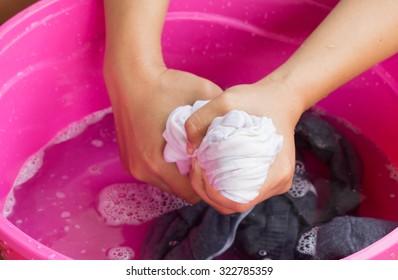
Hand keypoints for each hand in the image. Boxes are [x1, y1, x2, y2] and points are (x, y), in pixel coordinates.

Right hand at [104, 63, 221, 202]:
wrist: (130, 76)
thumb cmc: (166, 85)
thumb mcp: (202, 93)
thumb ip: (222, 114)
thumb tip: (240, 129)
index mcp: (157, 163)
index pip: (190, 193)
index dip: (205, 181)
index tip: (212, 165)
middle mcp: (142, 170)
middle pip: (177, 190)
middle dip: (191, 178)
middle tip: (201, 158)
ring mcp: (132, 166)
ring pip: (164, 182)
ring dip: (176, 173)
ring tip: (186, 152)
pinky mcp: (127, 160)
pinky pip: (152, 172)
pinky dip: (163, 165)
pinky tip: (170, 148)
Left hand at [185, 80, 304, 212]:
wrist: (279, 98)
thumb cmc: (255, 100)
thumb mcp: (225, 101)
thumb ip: (200, 120)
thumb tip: (189, 149)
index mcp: (276, 171)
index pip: (237, 201)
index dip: (211, 191)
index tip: (199, 166)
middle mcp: (278, 183)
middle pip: (233, 204)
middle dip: (206, 191)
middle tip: (195, 166)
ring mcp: (274, 184)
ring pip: (235, 200)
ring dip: (213, 189)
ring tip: (202, 165)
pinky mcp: (268, 180)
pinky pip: (240, 191)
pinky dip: (222, 184)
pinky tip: (213, 166)